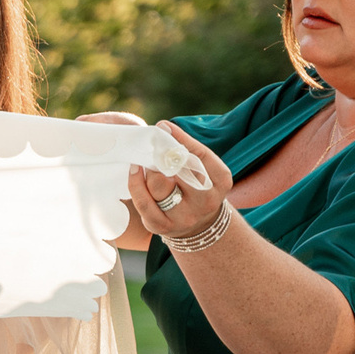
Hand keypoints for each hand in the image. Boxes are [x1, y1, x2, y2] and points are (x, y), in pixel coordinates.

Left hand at [127, 120, 231, 239]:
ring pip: (159, 185)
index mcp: (220, 181)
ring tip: (144, 160)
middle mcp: (206, 200)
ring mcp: (184, 216)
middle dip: (162, 154)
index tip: (164, 127)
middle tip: (151, 144)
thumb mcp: (204, 170)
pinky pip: (143, 202)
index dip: (180, 139)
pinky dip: (135, 183)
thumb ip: (188, 152)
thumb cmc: (198, 188)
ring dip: (148, 169)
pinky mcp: (162, 226)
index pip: (201, 155)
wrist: (200, 226)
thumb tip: (163, 129)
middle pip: (179, 170)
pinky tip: (134, 170)